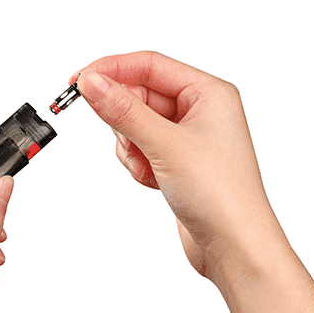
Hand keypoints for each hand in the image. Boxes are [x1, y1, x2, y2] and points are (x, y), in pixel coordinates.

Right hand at [72, 52, 313, 312]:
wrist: (234, 247)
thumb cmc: (222, 195)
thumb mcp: (165, 145)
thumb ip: (124, 110)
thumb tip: (93, 82)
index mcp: (208, 93)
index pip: (149, 65)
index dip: (112, 70)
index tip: (80, 80)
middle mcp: (199, 111)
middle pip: (139, 95)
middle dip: (124, 119)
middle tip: (118, 136)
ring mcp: (186, 137)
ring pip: (135, 123)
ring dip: (131, 146)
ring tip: (147, 166)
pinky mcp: (175, 161)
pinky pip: (140, 147)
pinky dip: (137, 162)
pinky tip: (152, 179)